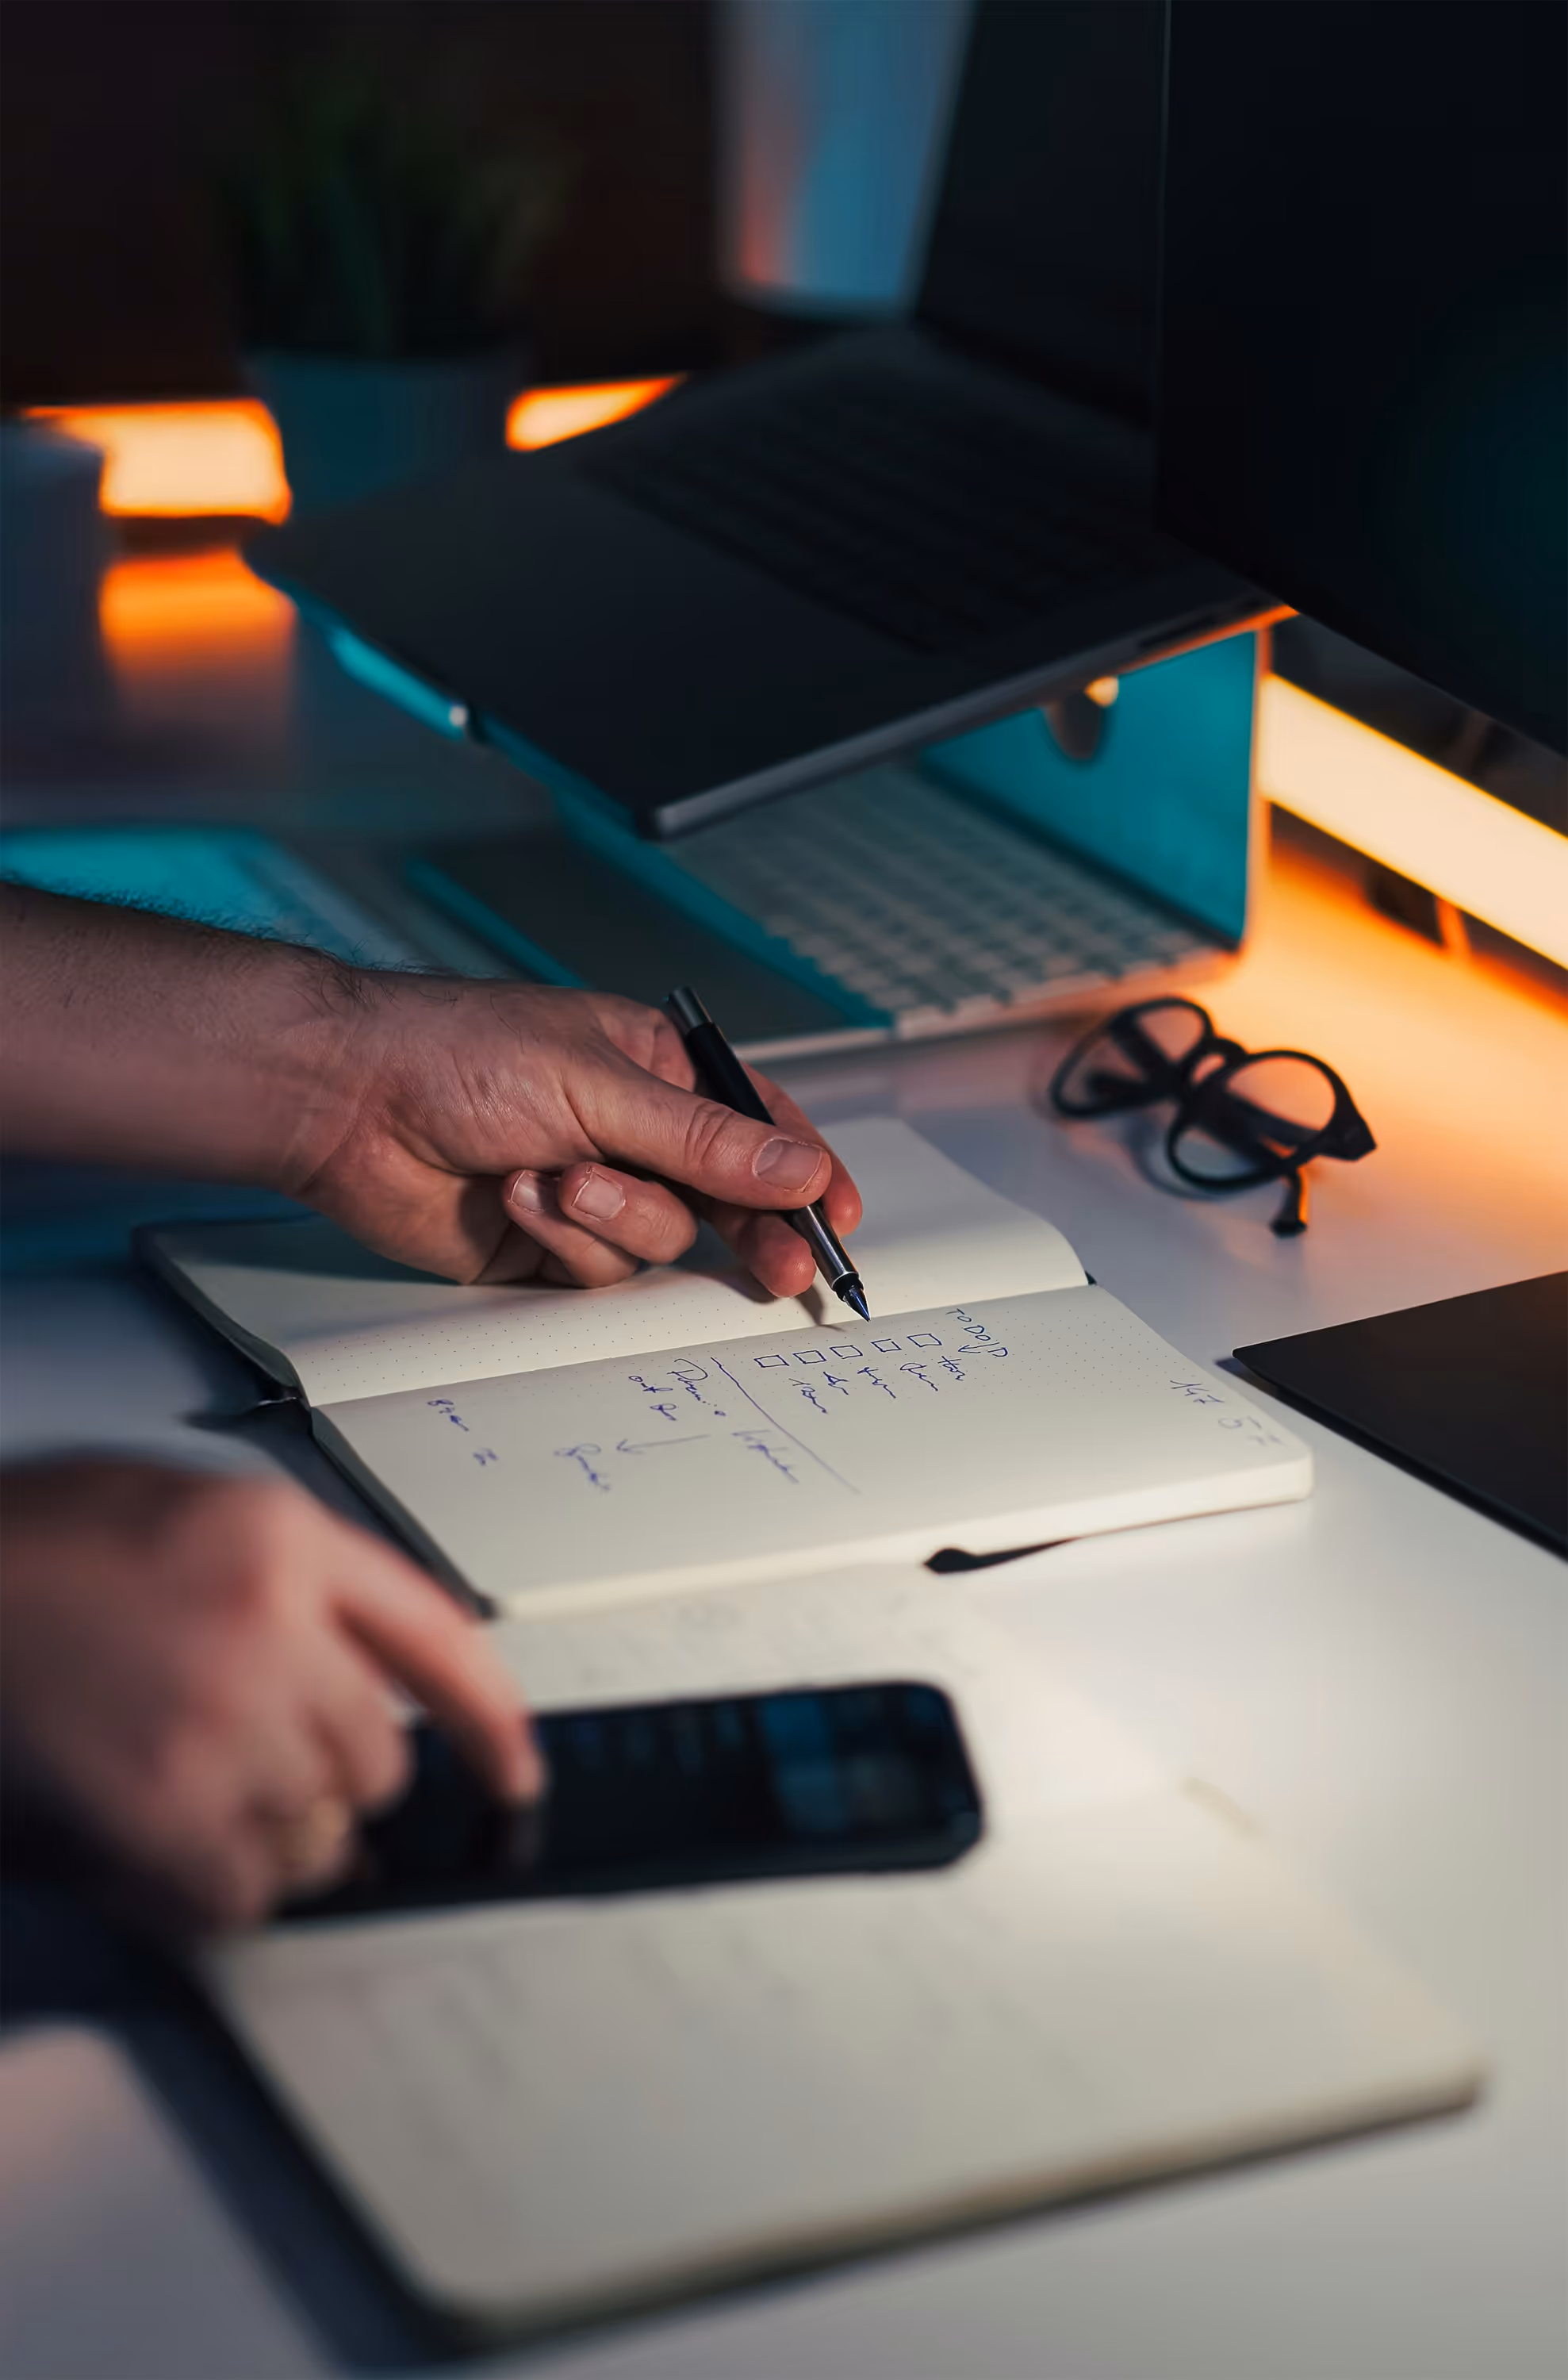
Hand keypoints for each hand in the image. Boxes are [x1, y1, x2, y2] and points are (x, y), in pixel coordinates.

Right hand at [0, 1462, 540, 1931]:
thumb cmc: (10, 1553)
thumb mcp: (161, 1506)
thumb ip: (271, 1573)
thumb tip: (343, 1660)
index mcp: (276, 1538)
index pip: (436, 1635)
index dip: (490, 1717)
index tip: (513, 1767)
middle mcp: (269, 1627)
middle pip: (379, 1755)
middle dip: (326, 1772)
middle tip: (244, 1756)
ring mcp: (219, 1725)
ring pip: (318, 1831)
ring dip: (262, 1828)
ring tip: (174, 1783)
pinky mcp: (160, 1815)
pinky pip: (246, 1892)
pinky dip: (209, 1886)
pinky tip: (152, 1841)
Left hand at [297, 978, 861, 1292]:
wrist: (347, 1101)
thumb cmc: (458, 1054)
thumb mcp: (600, 1086)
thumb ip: (705, 1140)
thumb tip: (796, 1167)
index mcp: (654, 1068)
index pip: (755, 1121)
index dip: (801, 1167)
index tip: (835, 1211)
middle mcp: (629, 1131)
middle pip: (723, 1196)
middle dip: (751, 1228)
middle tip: (783, 1265)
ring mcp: (589, 1191)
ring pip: (659, 1239)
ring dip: (617, 1217)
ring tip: (562, 1182)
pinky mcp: (544, 1246)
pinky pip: (596, 1269)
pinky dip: (563, 1239)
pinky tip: (517, 1197)